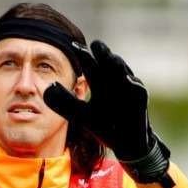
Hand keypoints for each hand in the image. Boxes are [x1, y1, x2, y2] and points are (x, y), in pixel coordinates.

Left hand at [42, 40, 172, 187]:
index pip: (91, 67)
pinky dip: (133, 85)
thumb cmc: (105, 126)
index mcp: (100, 83)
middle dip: (103, 54)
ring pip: (123, 73)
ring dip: (118, 65)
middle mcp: (115, 83)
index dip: (83, 56)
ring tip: (110, 58)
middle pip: (108, 64)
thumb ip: (65, 103)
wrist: (124, 144)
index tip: (73, 45)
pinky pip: (138, 90)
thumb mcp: (81, 115)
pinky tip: (127, 79)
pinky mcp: (140, 100)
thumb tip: (48, 89)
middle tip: (95, 43)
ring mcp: (129, 89)